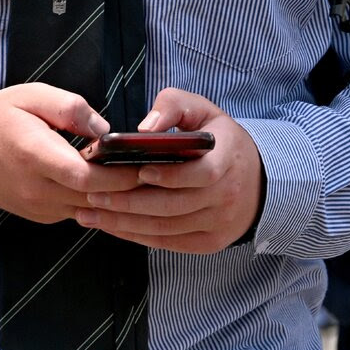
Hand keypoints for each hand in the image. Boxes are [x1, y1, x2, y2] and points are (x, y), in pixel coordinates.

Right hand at [0, 84, 141, 222]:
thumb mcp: (32, 95)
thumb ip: (71, 108)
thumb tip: (105, 131)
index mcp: (34, 155)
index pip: (86, 177)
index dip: (119, 176)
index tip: (144, 164)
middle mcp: (37, 189)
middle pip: (94, 199)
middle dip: (127, 189)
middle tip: (156, 173)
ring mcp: (38, 207)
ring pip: (89, 210)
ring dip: (115, 199)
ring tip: (143, 181)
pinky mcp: (42, 215)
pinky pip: (78, 211)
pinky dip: (98, 202)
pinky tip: (114, 187)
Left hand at [73, 88, 263, 253]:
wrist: (258, 182)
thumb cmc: (220, 141)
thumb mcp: (204, 111)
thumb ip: (173, 106)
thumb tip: (144, 129)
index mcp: (228, 160)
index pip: (202, 174)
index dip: (171, 176)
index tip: (139, 171)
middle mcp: (227, 196)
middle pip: (174, 206)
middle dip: (129, 202)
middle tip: (92, 194)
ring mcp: (219, 223)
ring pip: (166, 228)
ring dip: (124, 223)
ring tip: (90, 212)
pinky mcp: (209, 242)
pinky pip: (168, 242)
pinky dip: (136, 236)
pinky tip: (111, 226)